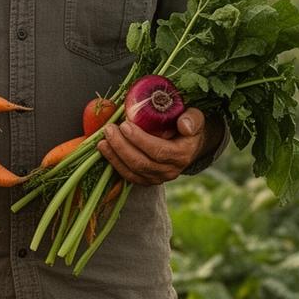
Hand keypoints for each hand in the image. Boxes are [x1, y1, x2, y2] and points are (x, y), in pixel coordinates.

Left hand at [96, 107, 217, 185]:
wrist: (189, 144)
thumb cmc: (188, 126)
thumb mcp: (195, 118)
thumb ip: (192, 119)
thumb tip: (184, 125)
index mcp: (182, 155)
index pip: (158, 151)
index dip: (139, 140)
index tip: (125, 125)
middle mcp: (171, 171)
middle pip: (142, 163)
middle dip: (122, 146)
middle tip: (109, 129)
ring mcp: (158, 178)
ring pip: (133, 171)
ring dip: (115, 156)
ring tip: (103, 140)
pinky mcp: (147, 180)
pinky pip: (128, 176)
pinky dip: (115, 164)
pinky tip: (105, 151)